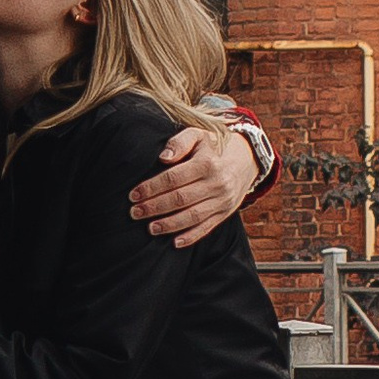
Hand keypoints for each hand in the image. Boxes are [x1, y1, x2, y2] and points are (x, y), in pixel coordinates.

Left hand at [130, 120, 257, 250]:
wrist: (244, 161)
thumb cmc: (212, 148)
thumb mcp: (198, 136)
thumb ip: (179, 142)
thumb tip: (163, 158)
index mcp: (207, 164)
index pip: (173, 178)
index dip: (152, 187)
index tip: (134, 194)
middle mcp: (216, 183)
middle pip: (180, 199)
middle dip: (154, 207)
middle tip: (134, 212)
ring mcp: (222, 201)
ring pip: (192, 216)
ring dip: (169, 224)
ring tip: (150, 227)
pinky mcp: (224, 213)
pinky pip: (207, 228)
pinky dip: (190, 237)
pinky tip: (174, 242)